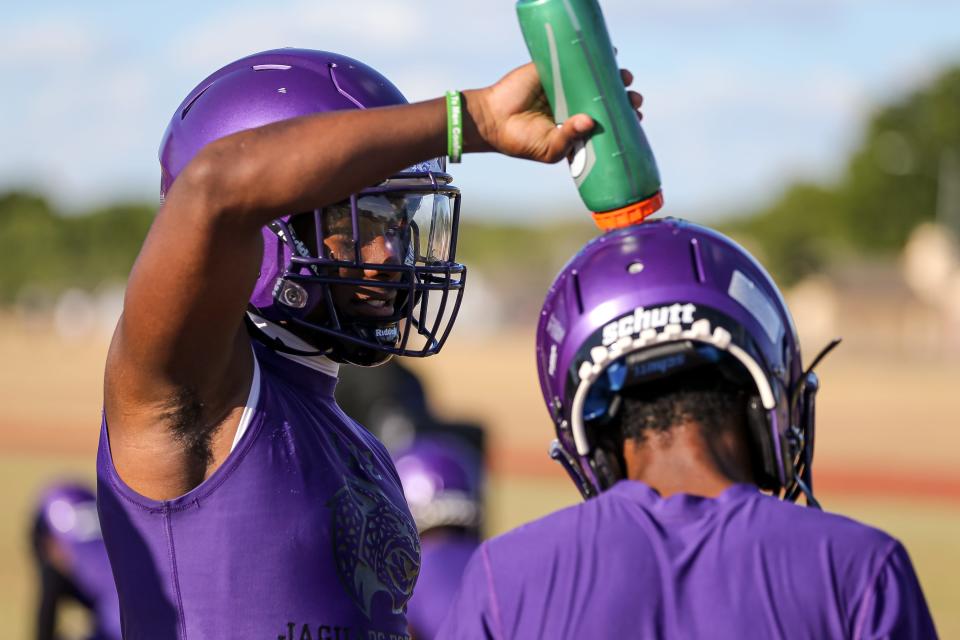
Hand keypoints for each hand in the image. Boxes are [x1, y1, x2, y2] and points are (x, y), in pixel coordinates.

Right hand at [464, 63, 642, 163]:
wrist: (493, 121)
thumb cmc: (521, 142)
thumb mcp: (550, 149)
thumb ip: (570, 139)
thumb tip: (590, 121)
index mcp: (576, 127)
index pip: (606, 122)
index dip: (623, 119)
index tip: (636, 118)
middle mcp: (574, 105)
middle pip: (606, 98)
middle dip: (624, 98)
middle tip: (633, 100)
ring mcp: (564, 86)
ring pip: (595, 78)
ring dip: (614, 77)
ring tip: (625, 79)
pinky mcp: (551, 69)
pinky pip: (574, 59)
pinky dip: (592, 55)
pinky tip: (609, 55)